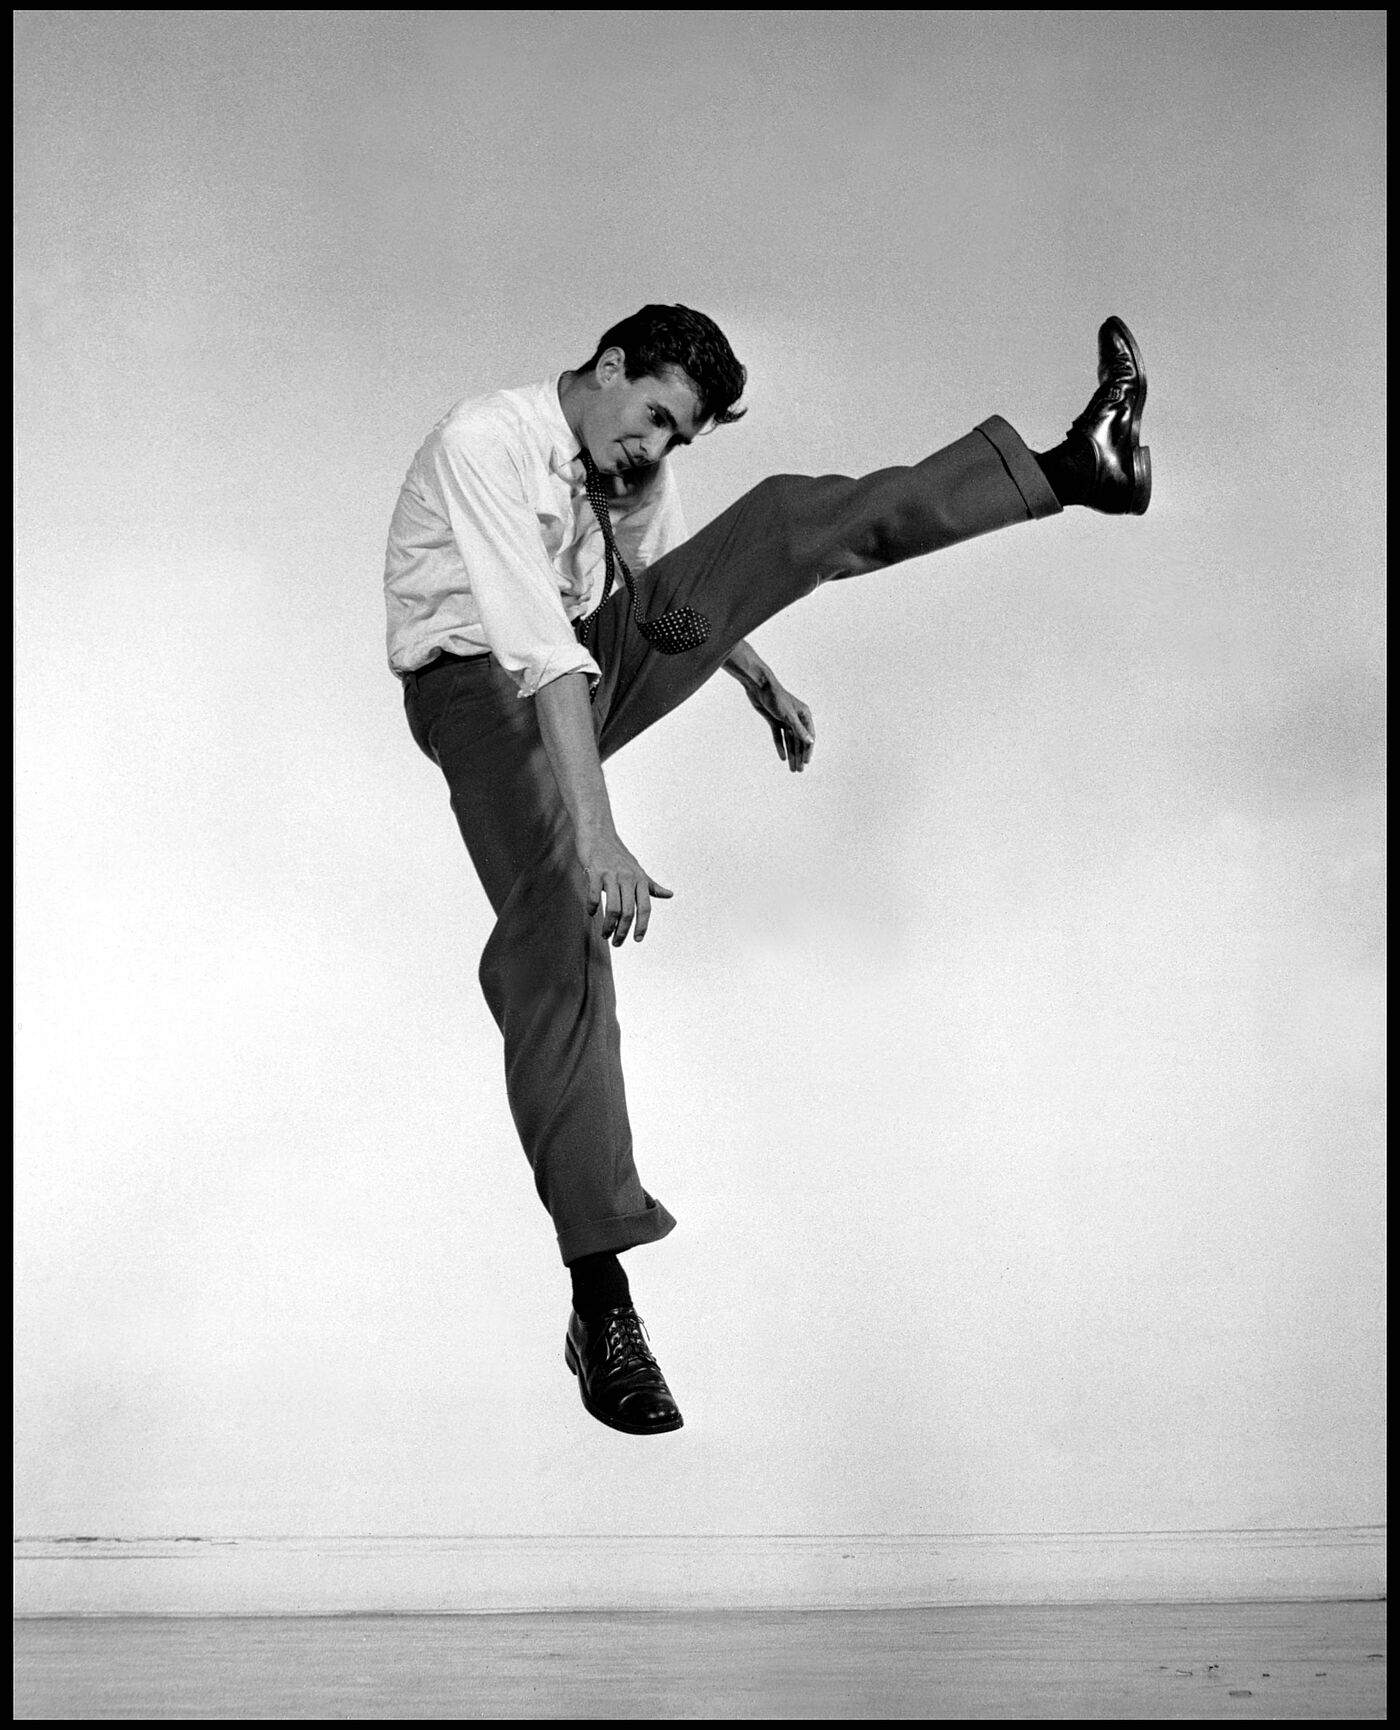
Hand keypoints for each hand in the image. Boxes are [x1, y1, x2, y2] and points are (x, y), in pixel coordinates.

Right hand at [579, 829, 673, 944]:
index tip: (637, 939)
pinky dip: (593, 908)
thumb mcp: (637, 870)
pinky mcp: (595, 872)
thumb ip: (651, 885)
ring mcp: (611, 875)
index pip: (645, 908)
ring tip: (605, 934)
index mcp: (639, 879)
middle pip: (628, 912)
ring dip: (608, 926)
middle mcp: (628, 878)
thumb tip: (670, 894)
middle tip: (617, 943)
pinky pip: (595, 895)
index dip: (642, 926)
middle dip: (623, 931)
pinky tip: (592, 913)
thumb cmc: (617, 854)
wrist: (598, 833)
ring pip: (613, 908)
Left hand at [745, 676, 815, 772]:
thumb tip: (810, 741)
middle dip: (799, 756)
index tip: (806, 762)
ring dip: (791, 754)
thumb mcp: (788, 715)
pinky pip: (779, 736)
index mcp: (804, 715)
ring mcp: (785, 720)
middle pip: (799, 741)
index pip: (808, 736)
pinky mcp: (774, 720)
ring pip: (789, 741)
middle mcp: (796, 718)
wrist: (759, 686)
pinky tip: (782, 757)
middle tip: (798, 770)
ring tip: (791, 768)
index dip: (808, 750)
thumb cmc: (776, 697)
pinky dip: (780, 746)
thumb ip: (799, 729)